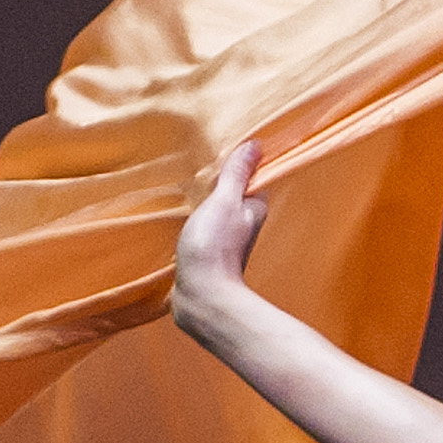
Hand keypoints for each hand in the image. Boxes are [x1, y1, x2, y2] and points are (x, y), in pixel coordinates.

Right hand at [171, 133, 271, 339]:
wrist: (200, 296)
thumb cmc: (214, 247)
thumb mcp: (224, 200)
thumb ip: (237, 173)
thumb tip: (256, 146)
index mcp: (254, 209)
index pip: (254, 181)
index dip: (241, 169)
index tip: (226, 159)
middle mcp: (245, 226)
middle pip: (236, 199)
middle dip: (223, 188)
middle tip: (204, 175)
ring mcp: (228, 243)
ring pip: (221, 217)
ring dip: (209, 207)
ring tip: (192, 196)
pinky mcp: (209, 257)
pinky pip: (206, 233)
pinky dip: (199, 225)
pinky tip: (186, 223)